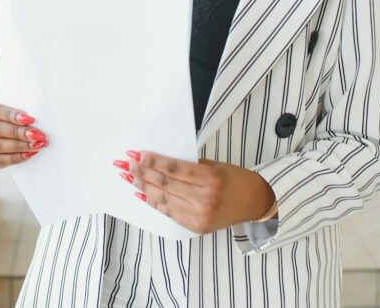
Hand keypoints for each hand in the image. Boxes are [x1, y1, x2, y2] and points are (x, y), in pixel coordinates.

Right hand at [0, 101, 47, 168]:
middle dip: (18, 132)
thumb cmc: (6, 121)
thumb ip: (17, 115)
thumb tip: (32, 121)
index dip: (12, 115)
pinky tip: (28, 154)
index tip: (30, 119)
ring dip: (19, 145)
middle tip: (36, 134)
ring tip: (36, 144)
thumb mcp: (8, 112)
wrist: (0, 136)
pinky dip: (16, 157)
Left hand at [112, 150, 275, 234]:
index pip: (173, 170)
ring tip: (127, 176)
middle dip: (141, 172)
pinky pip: (169, 212)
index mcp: (210, 180)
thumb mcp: (215, 166)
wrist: (254, 203)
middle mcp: (204, 199)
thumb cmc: (235, 179)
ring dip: (142, 186)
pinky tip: (140, 192)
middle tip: (124, 163)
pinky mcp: (195, 227)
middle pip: (165, 184)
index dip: (152, 161)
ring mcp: (199, 216)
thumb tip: (159, 161)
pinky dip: (153, 202)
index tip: (136, 153)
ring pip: (163, 199)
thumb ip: (189, 166)